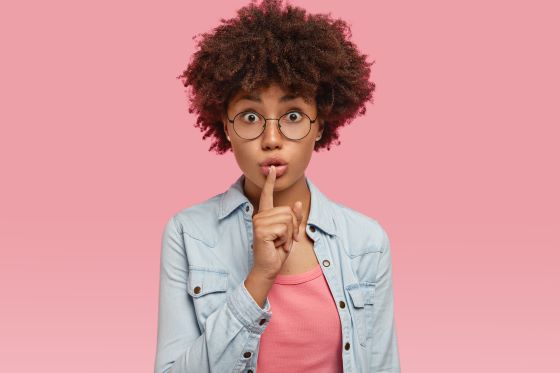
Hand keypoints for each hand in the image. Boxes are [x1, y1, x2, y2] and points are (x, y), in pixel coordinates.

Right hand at [251, 165, 303, 279]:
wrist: (268, 268)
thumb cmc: (277, 251)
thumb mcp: (289, 233)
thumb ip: (294, 218)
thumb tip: (297, 203)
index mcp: (265, 215)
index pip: (267, 195)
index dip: (270, 182)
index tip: (272, 169)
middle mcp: (260, 216)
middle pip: (288, 211)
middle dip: (292, 227)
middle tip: (284, 239)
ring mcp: (259, 222)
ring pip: (287, 219)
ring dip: (289, 234)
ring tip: (280, 242)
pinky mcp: (261, 230)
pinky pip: (284, 228)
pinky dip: (285, 239)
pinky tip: (276, 245)